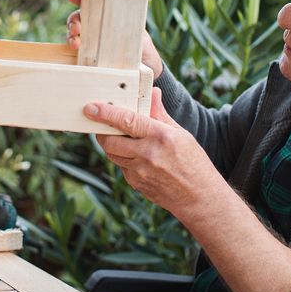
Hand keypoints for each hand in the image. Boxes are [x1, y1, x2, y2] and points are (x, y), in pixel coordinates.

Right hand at [65, 0, 162, 79]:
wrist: (148, 70)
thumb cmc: (143, 47)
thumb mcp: (138, 30)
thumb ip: (129, 19)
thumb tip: (124, 3)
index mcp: (107, 18)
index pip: (91, 4)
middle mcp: (96, 28)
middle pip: (78, 18)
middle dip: (73, 20)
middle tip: (76, 28)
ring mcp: (91, 43)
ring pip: (74, 34)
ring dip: (71, 36)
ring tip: (75, 44)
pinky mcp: (89, 58)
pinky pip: (77, 51)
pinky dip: (72, 48)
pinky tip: (75, 50)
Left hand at [84, 88, 227, 221]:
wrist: (199, 198)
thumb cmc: (194, 163)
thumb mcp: (181, 134)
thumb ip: (160, 114)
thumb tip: (153, 93)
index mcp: (160, 136)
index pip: (126, 120)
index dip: (105, 113)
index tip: (91, 108)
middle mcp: (147, 154)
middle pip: (110, 140)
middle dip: (102, 130)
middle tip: (102, 124)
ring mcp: (140, 172)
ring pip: (112, 154)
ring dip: (112, 144)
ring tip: (124, 139)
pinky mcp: (136, 184)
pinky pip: (122, 167)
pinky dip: (124, 160)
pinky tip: (138, 158)